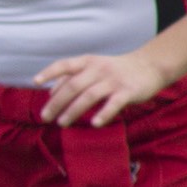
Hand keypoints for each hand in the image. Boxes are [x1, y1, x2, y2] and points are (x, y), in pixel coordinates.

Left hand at [34, 52, 171, 126]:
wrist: (151, 66)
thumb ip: (73, 77)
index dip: (49, 72)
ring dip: (73, 111)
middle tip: (45, 117)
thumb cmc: (115, 70)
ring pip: (89, 96)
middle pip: (73, 86)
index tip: (36, 82)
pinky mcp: (129, 91)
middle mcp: (98, 69)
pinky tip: (94, 124)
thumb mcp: (93, 67)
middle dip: (56, 103)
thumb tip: (50, 93)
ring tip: (62, 123)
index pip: (64, 65)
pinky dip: (104, 114)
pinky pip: (114, 104)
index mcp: (87, 62)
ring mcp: (114, 80)